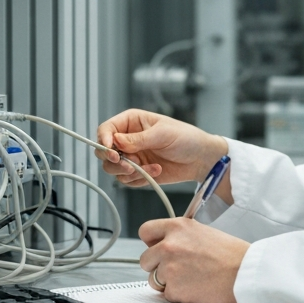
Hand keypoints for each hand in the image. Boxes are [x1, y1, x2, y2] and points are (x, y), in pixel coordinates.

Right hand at [96, 110, 227, 187]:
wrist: (200, 159)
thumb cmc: (185, 138)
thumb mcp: (162, 133)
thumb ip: (138, 139)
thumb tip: (117, 141)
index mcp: (131, 122)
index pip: (106, 129)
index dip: (104, 140)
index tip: (111, 150)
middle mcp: (127, 139)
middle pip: (103, 151)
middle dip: (113, 160)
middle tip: (128, 164)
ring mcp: (132, 157)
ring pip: (112, 168)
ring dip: (126, 171)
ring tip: (145, 168)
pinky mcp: (138, 172)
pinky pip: (127, 180)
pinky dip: (139, 179)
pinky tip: (156, 171)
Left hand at [139, 219, 249, 302]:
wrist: (245, 273)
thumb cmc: (231, 254)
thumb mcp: (203, 232)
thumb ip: (180, 237)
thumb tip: (164, 246)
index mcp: (177, 227)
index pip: (145, 231)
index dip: (151, 242)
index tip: (157, 248)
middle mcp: (169, 245)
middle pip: (145, 259)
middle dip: (157, 266)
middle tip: (178, 269)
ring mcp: (169, 268)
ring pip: (153, 279)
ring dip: (167, 282)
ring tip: (191, 279)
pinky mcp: (173, 289)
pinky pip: (167, 294)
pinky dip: (179, 295)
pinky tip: (196, 288)